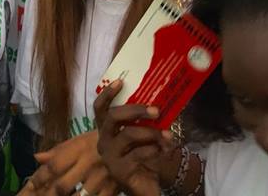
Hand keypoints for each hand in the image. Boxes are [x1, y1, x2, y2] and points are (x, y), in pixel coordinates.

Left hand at [25, 131, 118, 195]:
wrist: (130, 139)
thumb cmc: (99, 140)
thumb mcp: (79, 140)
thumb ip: (58, 151)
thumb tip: (36, 158)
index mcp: (77, 149)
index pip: (53, 165)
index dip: (39, 178)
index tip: (28, 188)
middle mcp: (87, 163)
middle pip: (62, 186)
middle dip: (48, 195)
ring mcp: (100, 178)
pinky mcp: (112, 189)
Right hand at [94, 81, 171, 195]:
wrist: (145, 187)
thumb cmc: (143, 156)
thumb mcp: (142, 135)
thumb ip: (142, 120)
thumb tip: (156, 99)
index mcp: (107, 129)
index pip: (100, 108)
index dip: (108, 93)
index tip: (121, 81)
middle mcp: (104, 141)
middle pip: (114, 116)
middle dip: (136, 110)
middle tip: (156, 110)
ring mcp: (109, 156)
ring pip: (128, 134)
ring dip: (151, 132)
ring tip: (168, 134)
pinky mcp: (119, 171)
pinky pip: (139, 153)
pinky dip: (154, 148)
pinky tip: (164, 149)